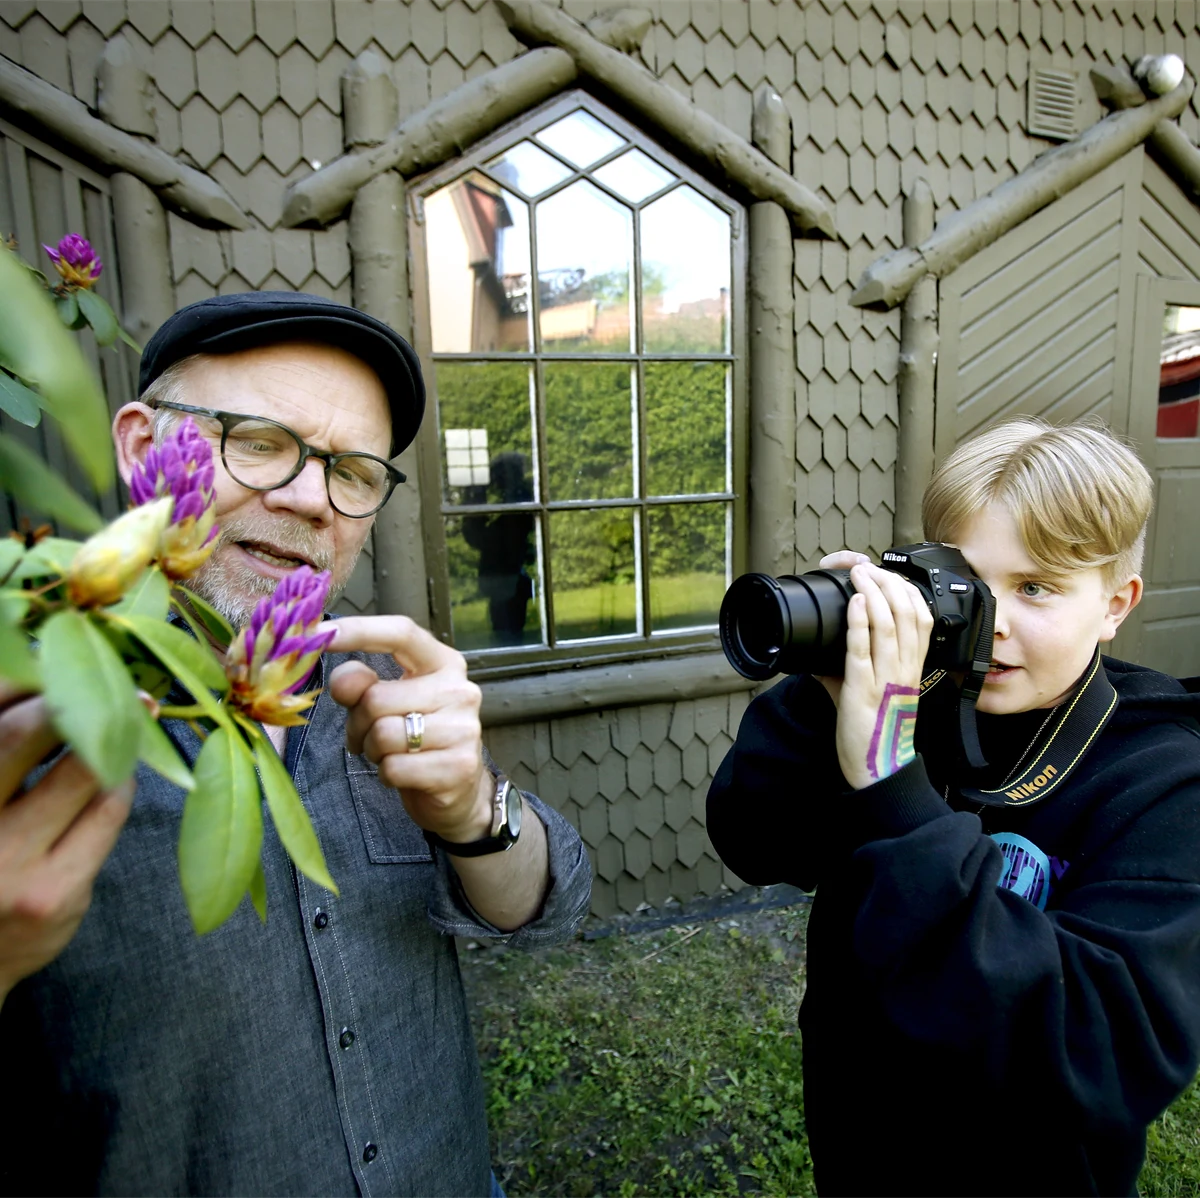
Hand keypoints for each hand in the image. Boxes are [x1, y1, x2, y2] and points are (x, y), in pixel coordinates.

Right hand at [0, 682, 133, 1007]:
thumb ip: (6, 749)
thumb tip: (53, 674)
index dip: (20, 680)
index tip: (57, 662)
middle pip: (18, 735)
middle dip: (68, 697)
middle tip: (110, 682)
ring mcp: (7, 864)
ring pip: (82, 770)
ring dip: (110, 736)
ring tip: (121, 723)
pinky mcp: (54, 894)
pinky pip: (109, 811)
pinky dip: (120, 781)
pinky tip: (116, 775)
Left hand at [325, 617, 493, 842]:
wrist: (457, 790)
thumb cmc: (415, 737)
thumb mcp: (384, 703)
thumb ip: (360, 685)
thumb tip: (341, 680)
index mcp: (443, 663)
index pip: (401, 633)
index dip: (359, 630)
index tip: (319, 632)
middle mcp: (459, 689)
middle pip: (376, 697)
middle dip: (358, 722)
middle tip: (367, 736)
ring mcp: (464, 728)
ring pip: (382, 734)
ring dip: (372, 750)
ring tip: (388, 754)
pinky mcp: (459, 766)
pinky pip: (394, 767)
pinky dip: (386, 774)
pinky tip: (403, 773)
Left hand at [815, 556, 932, 789]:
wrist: (878, 767)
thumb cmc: (876, 731)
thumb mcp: (874, 692)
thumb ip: (855, 669)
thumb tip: (823, 653)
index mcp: (912, 667)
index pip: (922, 617)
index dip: (908, 589)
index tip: (891, 573)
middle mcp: (904, 668)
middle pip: (907, 612)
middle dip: (889, 582)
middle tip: (869, 567)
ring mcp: (886, 678)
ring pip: (888, 625)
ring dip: (873, 592)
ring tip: (859, 573)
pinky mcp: (863, 689)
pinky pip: (862, 649)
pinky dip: (859, 622)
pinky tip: (855, 602)